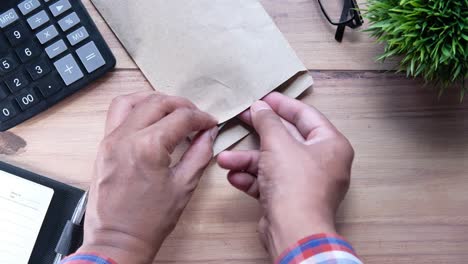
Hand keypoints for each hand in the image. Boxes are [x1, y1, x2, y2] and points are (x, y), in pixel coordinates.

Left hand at [78, 92, 217, 262]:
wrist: (117, 240)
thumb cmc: (149, 220)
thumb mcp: (184, 186)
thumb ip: (200, 154)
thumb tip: (208, 134)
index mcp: (149, 146)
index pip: (182, 117)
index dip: (202, 118)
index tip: (210, 123)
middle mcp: (126, 137)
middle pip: (159, 102)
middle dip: (183, 105)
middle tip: (196, 116)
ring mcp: (111, 140)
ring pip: (133, 100)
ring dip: (156, 99)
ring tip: (171, 110)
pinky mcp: (103, 146)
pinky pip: (116, 113)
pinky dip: (134, 107)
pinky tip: (147, 116)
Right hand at [217, 92, 353, 259]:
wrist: (293, 231)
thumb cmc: (295, 183)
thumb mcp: (278, 143)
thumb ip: (267, 121)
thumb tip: (260, 107)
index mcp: (330, 144)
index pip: (307, 115)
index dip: (283, 104)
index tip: (264, 97)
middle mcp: (322, 163)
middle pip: (287, 139)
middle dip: (260, 132)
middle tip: (242, 117)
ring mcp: (305, 183)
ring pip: (273, 163)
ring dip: (248, 161)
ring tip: (224, 158)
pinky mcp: (290, 199)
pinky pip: (270, 182)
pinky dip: (252, 179)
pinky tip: (234, 176)